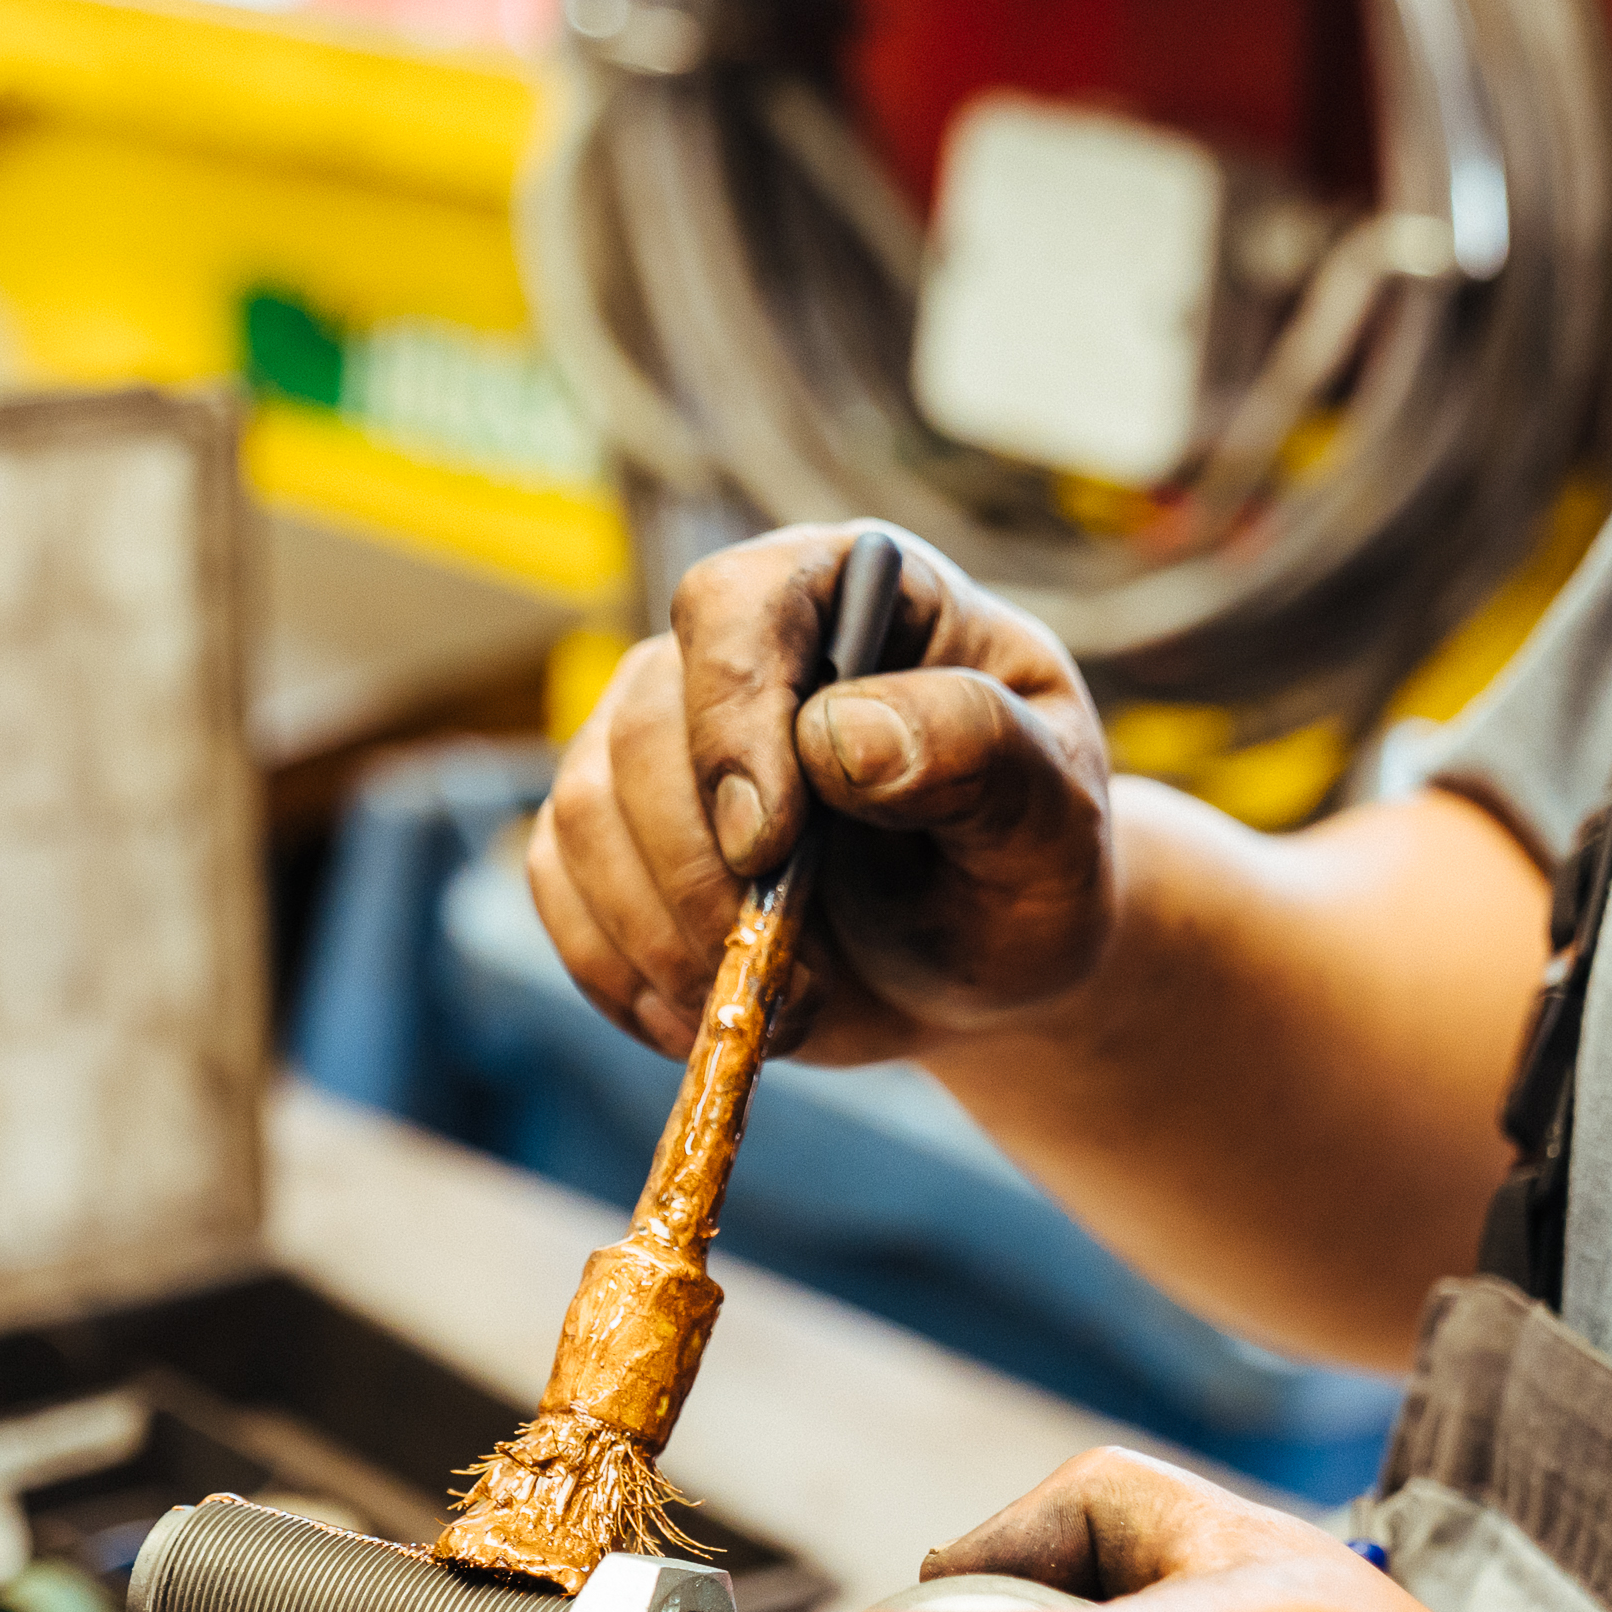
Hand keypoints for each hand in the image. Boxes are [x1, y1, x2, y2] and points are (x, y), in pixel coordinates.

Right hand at [527, 523, 1115, 1065]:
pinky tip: (705, 1018)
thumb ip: (980, 752)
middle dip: (700, 875)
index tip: (767, 847)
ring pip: (583, 811)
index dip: (730, 718)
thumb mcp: (1055, 817)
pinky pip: (556, 888)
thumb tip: (840, 736)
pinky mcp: (612, 832)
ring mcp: (657, 738)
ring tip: (767, 1009)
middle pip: (640, 724)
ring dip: (662, 938)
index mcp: (849, 593)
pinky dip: (621, 973)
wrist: (982, 959)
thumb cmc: (1027, 867)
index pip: (736, 605)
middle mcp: (735, 650)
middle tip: (796, 981)